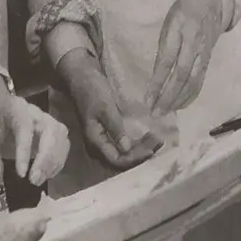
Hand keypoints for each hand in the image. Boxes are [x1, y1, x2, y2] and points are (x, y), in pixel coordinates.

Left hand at [0, 74, 72, 187]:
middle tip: (34, 180)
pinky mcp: (52, 130)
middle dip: (45, 158)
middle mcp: (36, 112)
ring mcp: (47, 120)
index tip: (21, 174)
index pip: (25, 128)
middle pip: (50, 131)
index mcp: (16, 109)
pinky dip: (57, 161)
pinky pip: (62, 144)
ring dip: (53, 162)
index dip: (25, 152)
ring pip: (60, 138)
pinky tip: (46, 174)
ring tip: (39, 180)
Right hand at [59, 49, 162, 171]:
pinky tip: (149, 138)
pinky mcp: (108, 136)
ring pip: (124, 156)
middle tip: (159, 143)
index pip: (116, 160)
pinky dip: (137, 145)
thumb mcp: (105, 108)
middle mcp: (97, 147)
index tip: (151, 149)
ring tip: (158, 141)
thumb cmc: (92, 91)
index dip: (134, 158)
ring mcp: (102, 142)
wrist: (82, 79)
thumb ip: (115, 128)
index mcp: (94, 141)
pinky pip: (124, 147)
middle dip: (141, 156)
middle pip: (121, 162)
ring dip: (141, 151)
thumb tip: (126, 148)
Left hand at [148, 0, 226, 116]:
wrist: (212, 2)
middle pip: (181, 75)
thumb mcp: (169, 21)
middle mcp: (193, 44)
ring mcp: (203, 53)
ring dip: (178, 99)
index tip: (147, 98)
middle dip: (168, 96)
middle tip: (155, 112)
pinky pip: (200, 80)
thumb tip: (157, 74)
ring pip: (192, 81)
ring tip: (165, 112)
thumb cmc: (184, 10)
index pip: (167, 61)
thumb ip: (164, 45)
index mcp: (179, 31)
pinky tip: (180, 105)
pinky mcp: (208, 59)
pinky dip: (190, 95)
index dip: (157, 82)